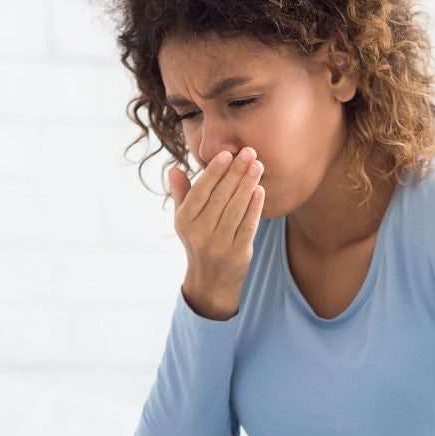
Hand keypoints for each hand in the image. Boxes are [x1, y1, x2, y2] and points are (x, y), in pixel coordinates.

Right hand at [167, 146, 263, 313]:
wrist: (211, 283)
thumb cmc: (199, 243)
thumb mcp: (185, 222)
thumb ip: (181, 194)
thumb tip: (173, 169)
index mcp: (185, 221)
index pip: (201, 191)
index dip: (214, 171)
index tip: (227, 153)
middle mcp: (199, 233)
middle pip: (220, 197)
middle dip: (236, 172)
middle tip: (249, 152)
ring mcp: (218, 244)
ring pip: (235, 209)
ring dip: (247, 185)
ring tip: (257, 166)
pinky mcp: (237, 253)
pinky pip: (248, 226)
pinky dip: (254, 207)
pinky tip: (261, 190)